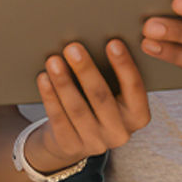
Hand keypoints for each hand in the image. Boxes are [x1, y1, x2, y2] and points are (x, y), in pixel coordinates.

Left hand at [23, 39, 150, 172]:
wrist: (76, 137)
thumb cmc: (99, 102)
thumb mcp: (114, 94)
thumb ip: (113, 74)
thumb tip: (98, 36)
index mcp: (138, 115)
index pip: (134, 88)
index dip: (124, 65)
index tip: (113, 42)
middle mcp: (120, 133)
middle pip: (101, 97)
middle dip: (86, 70)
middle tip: (73, 47)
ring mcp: (96, 142)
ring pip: (77, 108)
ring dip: (63, 82)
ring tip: (53, 60)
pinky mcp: (71, 146)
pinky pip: (58, 118)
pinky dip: (50, 96)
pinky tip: (44, 78)